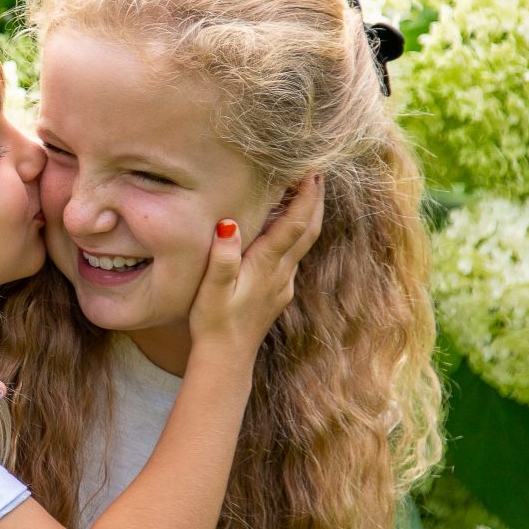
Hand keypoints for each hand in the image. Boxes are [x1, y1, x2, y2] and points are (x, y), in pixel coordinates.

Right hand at [187, 175, 324, 359]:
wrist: (226, 359)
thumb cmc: (214, 322)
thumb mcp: (212, 290)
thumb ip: (222, 257)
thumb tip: (229, 224)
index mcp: (266, 265)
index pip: (295, 224)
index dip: (306, 196)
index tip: (312, 170)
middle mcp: (281, 272)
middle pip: (309, 230)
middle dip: (315, 199)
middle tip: (317, 172)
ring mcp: (282, 283)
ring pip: (304, 242)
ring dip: (308, 215)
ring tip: (306, 191)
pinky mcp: (277, 292)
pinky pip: (294, 255)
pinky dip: (296, 233)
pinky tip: (287, 229)